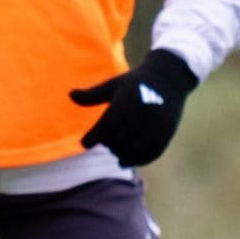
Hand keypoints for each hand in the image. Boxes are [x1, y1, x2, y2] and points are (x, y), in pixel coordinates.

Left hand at [69, 49, 197, 167]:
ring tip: (117, 152)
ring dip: (122, 155)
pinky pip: (150, 153)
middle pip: (118, 141)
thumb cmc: (135, 82)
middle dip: (109, 144)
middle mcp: (140, 115)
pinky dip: (138, 160)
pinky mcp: (165, 133)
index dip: (92, 138)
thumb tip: (70, 95)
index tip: (85, 143)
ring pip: (134, 150)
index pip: (104, 128)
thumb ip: (92, 95)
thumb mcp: (113, 85)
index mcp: (125, 102)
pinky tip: (128, 159)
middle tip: (105, 142)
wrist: (168, 78)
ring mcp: (154, 125)